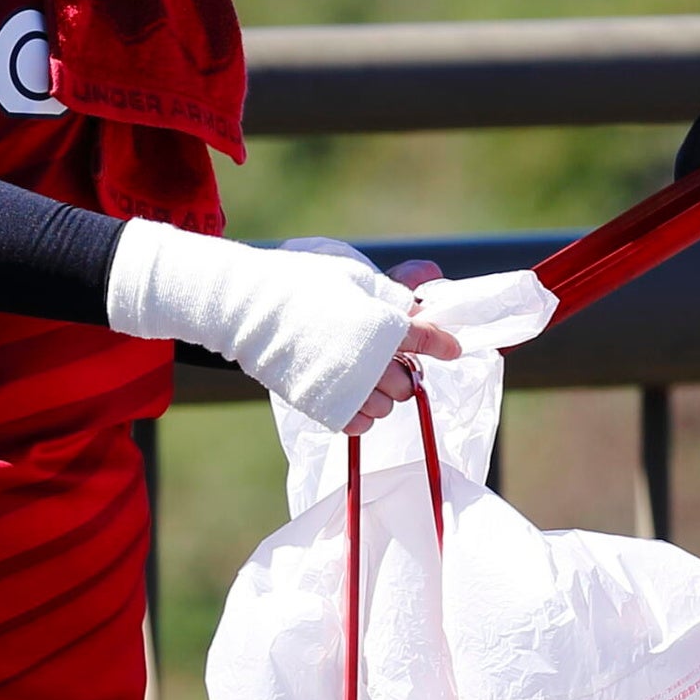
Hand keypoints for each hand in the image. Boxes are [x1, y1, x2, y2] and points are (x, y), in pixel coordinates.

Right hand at [105, 224, 445, 432]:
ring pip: (388, 407)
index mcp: (382, 324)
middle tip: (391, 358)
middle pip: (410, 383)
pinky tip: (350, 395)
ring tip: (364, 376)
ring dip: (384, 394)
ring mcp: (347, 388)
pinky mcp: (323, 407)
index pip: (427, 341)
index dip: (443, 344)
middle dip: (406, 371)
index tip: (452, 348)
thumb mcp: (350, 274)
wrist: (247, 306)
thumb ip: (388, 288)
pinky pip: (361, 424)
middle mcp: (371, 361)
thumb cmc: (298, 281)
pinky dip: (362, 414)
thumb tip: (426, 283)